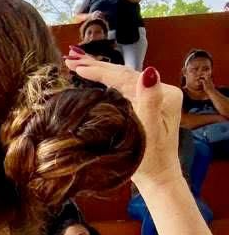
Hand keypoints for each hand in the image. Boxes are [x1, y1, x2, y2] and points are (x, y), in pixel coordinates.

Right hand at [66, 52, 183, 195]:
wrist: (157, 177)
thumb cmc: (151, 160)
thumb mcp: (149, 131)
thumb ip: (149, 101)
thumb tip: (149, 72)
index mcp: (163, 94)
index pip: (126, 77)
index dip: (100, 71)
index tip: (76, 66)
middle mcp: (160, 91)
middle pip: (123, 74)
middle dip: (96, 65)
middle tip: (70, 57)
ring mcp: (152, 97)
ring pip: (120, 79)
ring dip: (98, 70)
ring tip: (76, 61)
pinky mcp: (144, 104)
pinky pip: (121, 87)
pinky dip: (104, 80)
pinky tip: (92, 75)